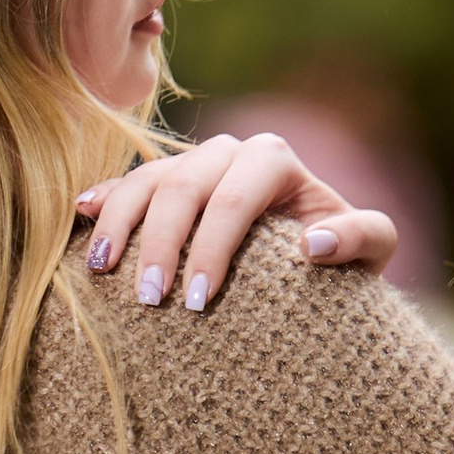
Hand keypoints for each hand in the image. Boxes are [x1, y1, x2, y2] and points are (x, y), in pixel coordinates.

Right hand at [76, 134, 399, 313]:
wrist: (315, 262)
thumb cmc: (345, 258)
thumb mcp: (373, 249)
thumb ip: (362, 238)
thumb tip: (313, 245)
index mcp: (274, 159)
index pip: (234, 199)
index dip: (212, 248)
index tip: (195, 302)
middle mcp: (228, 151)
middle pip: (183, 187)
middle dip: (161, 244)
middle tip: (151, 302)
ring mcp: (191, 164)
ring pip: (145, 180)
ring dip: (120, 225)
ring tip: (103, 274)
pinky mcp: (164, 184)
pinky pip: (125, 184)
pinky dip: (103, 200)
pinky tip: (80, 217)